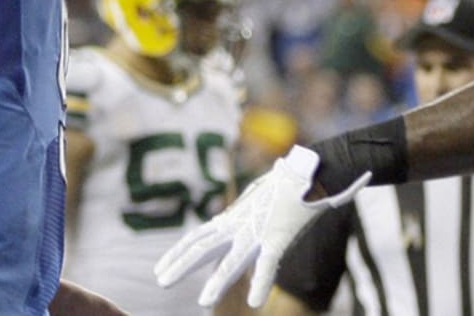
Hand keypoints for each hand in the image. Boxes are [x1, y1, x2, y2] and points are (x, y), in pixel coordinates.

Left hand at [154, 146, 369, 308]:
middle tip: (160, 282)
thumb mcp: (257, 198)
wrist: (313, 171)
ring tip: (204, 302)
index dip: (178, 253)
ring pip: (234, 259)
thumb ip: (244, 213)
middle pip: (205, 246)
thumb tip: (232, 219)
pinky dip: (262, 281)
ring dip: (219, 281)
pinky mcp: (280, 235)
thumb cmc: (287, 184)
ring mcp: (259, 230)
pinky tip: (254, 301)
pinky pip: (270, 263)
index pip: (199, 237)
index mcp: (234, 218)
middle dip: (181, 264)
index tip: (160, 268)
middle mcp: (240, 224)